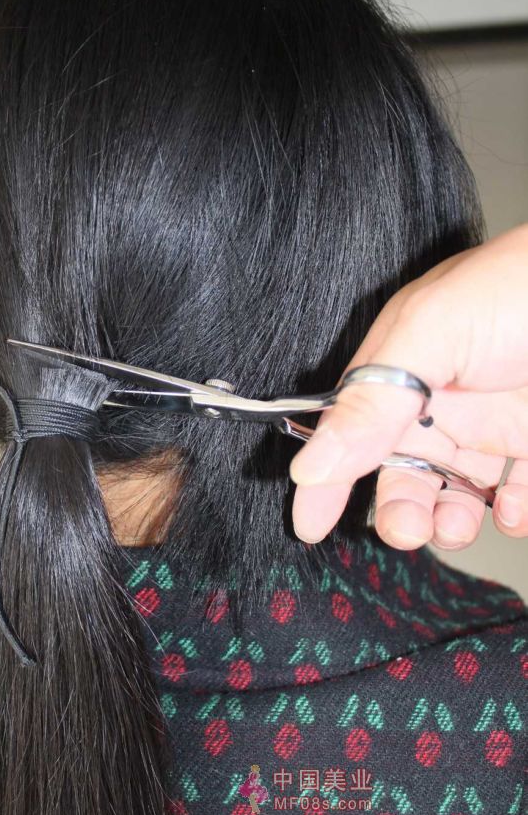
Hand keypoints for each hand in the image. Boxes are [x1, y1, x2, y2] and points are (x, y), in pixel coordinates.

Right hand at [290, 224, 527, 549]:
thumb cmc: (518, 284)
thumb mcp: (434, 331)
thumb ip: (374, 401)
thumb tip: (311, 463)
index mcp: (400, 373)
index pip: (348, 433)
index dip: (326, 480)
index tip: (308, 526)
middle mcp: (440, 404)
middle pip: (401, 474)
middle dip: (398, 510)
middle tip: (409, 530)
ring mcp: (491, 426)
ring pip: (455, 494)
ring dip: (449, 521)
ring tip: (456, 525)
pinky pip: (518, 497)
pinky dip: (514, 514)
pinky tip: (515, 508)